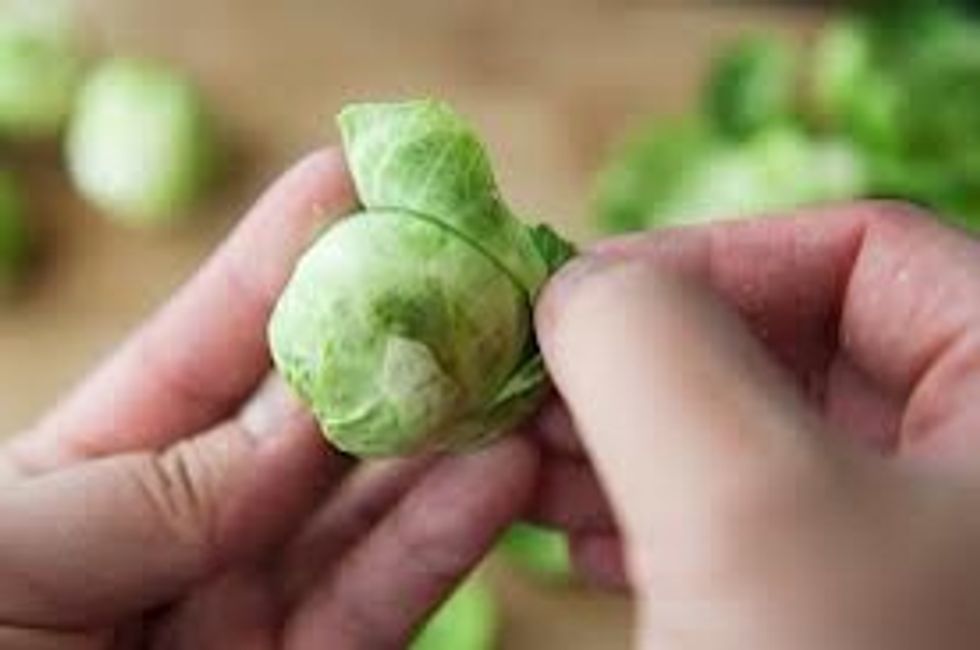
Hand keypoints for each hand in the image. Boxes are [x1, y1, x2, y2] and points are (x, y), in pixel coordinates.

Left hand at [0, 150, 536, 649]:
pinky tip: (501, 474)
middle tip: (476, 271)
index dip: (282, 257)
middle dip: (393, 338)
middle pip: (313, 417)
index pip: (209, 344)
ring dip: (448, 435)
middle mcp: (190, 528)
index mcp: (99, 471)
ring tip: (518, 369)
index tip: (358, 179)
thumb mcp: (14, 553)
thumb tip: (302, 415)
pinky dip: (444, 538)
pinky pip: (381, 601)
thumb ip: (157, 489)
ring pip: (368, 506)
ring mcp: (250, 605)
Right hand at [533, 203, 979, 648]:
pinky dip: (653, 512)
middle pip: (793, 341)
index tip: (584, 298)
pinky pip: (745, 519)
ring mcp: (915, 544)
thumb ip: (649, 345)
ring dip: (629, 435)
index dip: (712, 253)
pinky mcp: (850, 610)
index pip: (867, 249)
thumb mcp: (744, 500)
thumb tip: (578, 286)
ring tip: (531, 461)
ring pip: (752, 433)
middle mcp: (974, 459)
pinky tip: (581, 534)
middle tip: (539, 384)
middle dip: (645, 360)